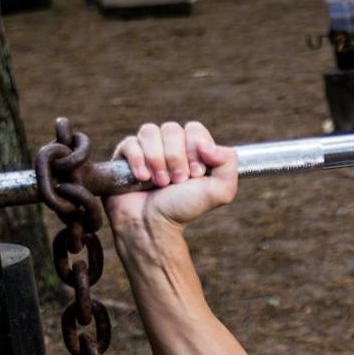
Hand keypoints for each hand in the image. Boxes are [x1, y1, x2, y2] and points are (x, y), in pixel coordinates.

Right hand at [106, 121, 238, 236]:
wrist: (152, 225)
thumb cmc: (184, 209)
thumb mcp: (220, 190)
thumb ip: (228, 162)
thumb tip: (206, 143)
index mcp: (192, 149)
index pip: (194, 129)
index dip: (194, 149)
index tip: (195, 174)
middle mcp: (169, 145)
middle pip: (171, 129)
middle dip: (175, 158)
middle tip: (176, 182)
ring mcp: (146, 148)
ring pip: (150, 132)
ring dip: (157, 160)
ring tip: (159, 183)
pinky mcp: (125, 155)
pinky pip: (130, 142)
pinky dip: (138, 160)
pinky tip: (142, 179)